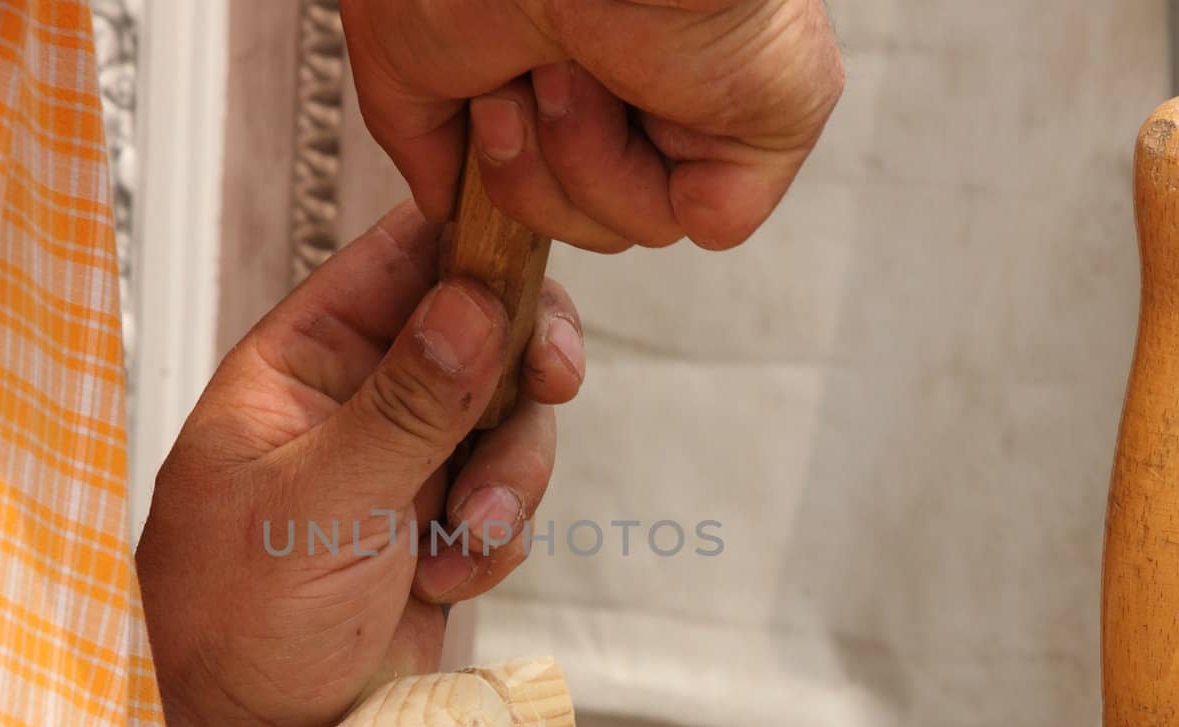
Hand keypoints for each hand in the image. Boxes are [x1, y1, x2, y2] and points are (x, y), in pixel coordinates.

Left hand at [136, 203, 584, 726]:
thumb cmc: (239, 626)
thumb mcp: (319, 503)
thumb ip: (406, 403)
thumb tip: (474, 302)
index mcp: (297, 367)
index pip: (397, 262)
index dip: (472, 251)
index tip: (531, 272)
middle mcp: (353, 404)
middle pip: (476, 331)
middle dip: (516, 370)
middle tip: (552, 383)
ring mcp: (400, 466)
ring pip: (505, 418)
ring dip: (509, 477)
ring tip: (465, 544)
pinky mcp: (439, 528)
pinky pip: (507, 495)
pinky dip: (498, 535)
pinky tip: (452, 578)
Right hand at [341, 0, 843, 251]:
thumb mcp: (405, 59)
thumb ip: (424, 141)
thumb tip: (448, 202)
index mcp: (581, 48)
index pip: (550, 172)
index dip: (504, 171)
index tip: (477, 111)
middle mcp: (649, 68)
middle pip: (584, 214)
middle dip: (527, 170)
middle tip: (513, 86)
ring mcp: (713, 94)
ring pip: (634, 225)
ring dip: (574, 161)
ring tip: (565, 68)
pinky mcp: (773, 114)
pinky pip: (699, 220)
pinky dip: (638, 181)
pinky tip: (619, 95)